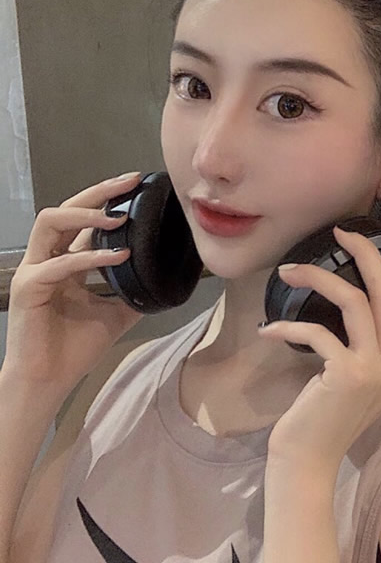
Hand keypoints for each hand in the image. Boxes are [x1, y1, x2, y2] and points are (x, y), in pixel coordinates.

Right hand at [4, 172, 144, 398]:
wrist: (50, 380)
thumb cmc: (75, 348)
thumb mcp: (118, 312)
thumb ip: (135, 290)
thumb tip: (168, 279)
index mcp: (66, 262)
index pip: (83, 219)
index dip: (107, 199)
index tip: (136, 186)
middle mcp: (47, 260)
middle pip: (65, 209)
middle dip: (97, 192)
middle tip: (128, 182)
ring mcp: (35, 271)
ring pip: (50, 222)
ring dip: (86, 214)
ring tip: (119, 217)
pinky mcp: (29, 288)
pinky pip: (60, 264)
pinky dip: (91, 257)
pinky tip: (119, 256)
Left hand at [258, 225, 380, 473]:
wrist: (308, 465)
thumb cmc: (322, 424)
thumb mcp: (352, 386)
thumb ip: (361, 356)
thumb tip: (349, 320)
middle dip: (366, 255)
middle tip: (342, 232)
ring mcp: (374, 369)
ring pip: (355, 301)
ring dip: (319, 278)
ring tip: (288, 270)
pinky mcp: (346, 374)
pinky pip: (318, 332)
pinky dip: (289, 327)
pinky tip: (269, 330)